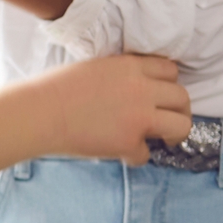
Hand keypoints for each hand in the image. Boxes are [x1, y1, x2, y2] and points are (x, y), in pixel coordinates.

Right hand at [24, 54, 191, 160]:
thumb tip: (133, 88)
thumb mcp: (95, 67)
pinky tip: (122, 154)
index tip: (162, 95)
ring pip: (181, 125)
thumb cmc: (55, 89)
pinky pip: (147, 154)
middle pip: (182, 97)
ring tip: (163, 140)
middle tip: (170, 121)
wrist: (39, 113)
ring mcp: (138, 117)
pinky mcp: (129, 142)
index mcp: (131, 67)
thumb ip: (121, 74)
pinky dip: (136, 156)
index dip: (168, 85)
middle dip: (180, 111)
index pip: (171, 71)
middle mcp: (141, 89)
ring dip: (174, 134)